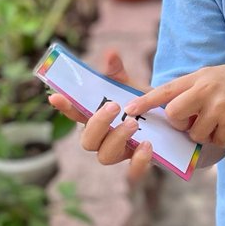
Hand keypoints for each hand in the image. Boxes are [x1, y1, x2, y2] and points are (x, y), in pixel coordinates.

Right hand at [47, 49, 154, 178]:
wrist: (168, 119)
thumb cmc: (141, 103)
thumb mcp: (130, 86)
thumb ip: (118, 73)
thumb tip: (111, 54)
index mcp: (95, 118)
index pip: (75, 114)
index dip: (64, 107)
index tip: (56, 96)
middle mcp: (102, 138)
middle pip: (87, 140)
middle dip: (97, 124)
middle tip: (113, 107)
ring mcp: (119, 152)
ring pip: (105, 156)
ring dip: (117, 139)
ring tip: (133, 123)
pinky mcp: (137, 162)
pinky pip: (132, 171)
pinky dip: (138, 161)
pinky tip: (147, 145)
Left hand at [123, 62, 224, 144]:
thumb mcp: (215, 75)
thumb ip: (193, 89)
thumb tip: (170, 110)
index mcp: (199, 77)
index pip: (165, 90)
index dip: (144, 102)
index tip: (128, 110)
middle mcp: (206, 89)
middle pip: (174, 115)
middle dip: (181, 124)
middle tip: (196, 120)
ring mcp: (220, 106)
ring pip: (196, 133)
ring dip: (207, 133)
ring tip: (222, 120)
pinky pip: (216, 140)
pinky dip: (223, 139)